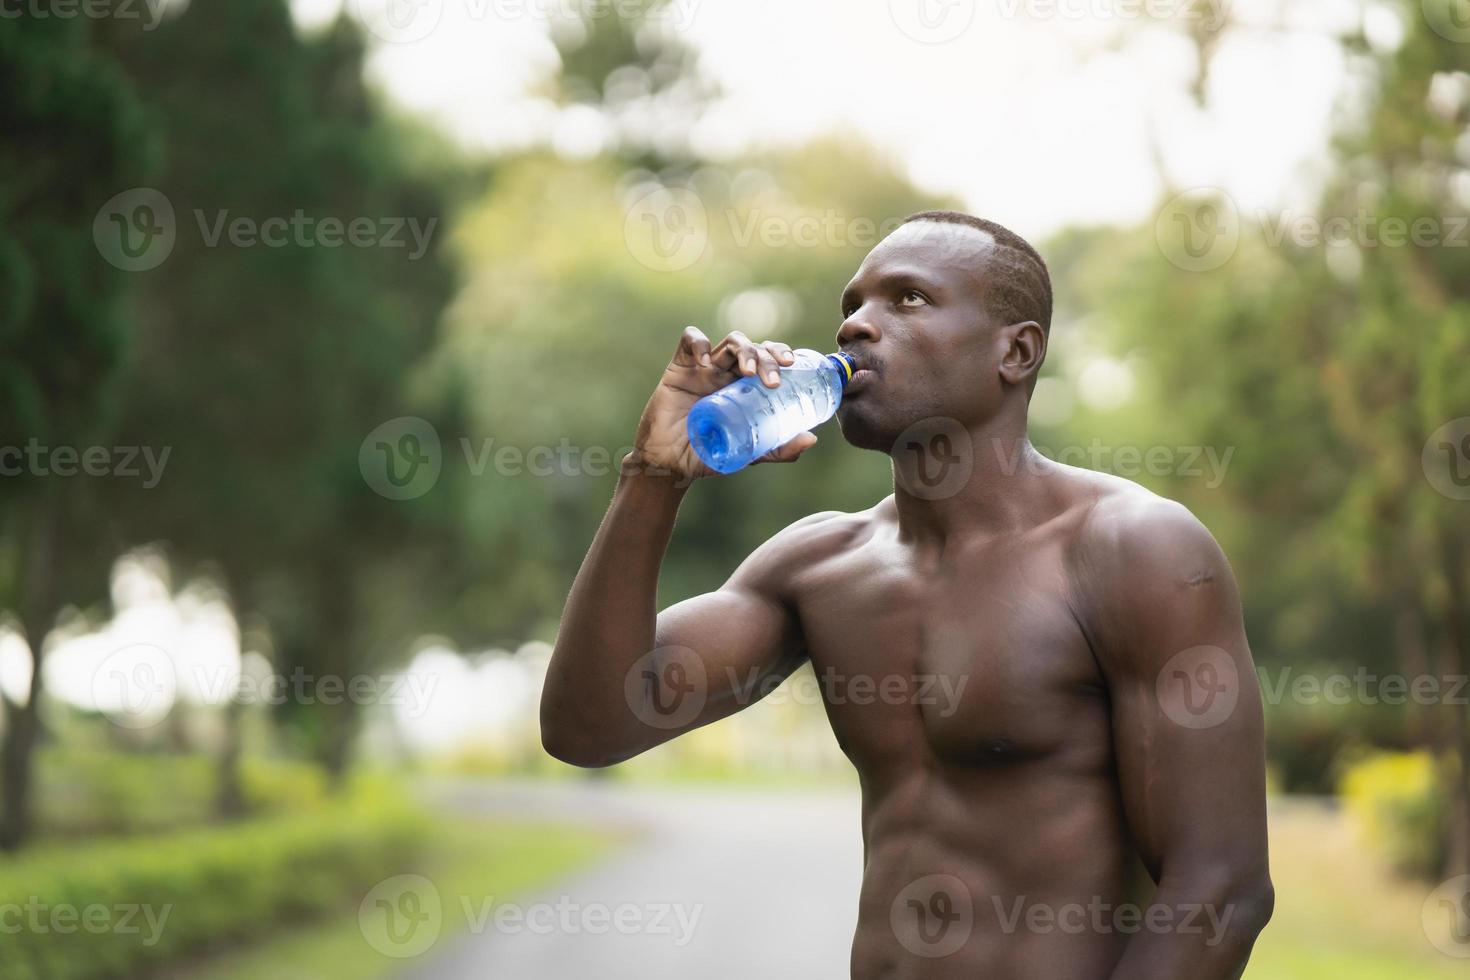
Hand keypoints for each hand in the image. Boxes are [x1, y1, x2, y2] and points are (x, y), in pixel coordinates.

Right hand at [625, 326, 820, 480]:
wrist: (669, 465)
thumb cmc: (707, 456)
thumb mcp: (747, 454)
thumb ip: (777, 449)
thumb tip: (810, 440)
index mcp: (746, 387)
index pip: (768, 358)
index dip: (781, 354)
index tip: (792, 366)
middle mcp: (728, 373)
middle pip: (753, 348)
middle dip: (766, 356)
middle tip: (773, 379)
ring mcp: (704, 368)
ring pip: (730, 342)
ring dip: (743, 350)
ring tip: (747, 371)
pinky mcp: (679, 368)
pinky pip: (689, 341)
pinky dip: (699, 344)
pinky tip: (705, 362)